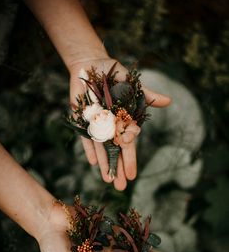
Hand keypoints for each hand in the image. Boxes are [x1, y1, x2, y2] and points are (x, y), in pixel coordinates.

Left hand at [69, 57, 170, 190]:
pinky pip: (85, 137)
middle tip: (120, 187)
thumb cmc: (116, 75)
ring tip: (107, 180)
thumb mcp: (133, 86)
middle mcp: (111, 126)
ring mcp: (96, 125)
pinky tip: (93, 163)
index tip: (132, 175)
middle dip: (117, 169)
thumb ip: (147, 96)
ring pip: (101, 149)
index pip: (128, 145)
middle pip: (115, 152)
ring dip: (104, 164)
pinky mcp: (82, 120)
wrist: (92, 64)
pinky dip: (89, 148)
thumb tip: (169, 101)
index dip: (130, 160)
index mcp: (124, 121)